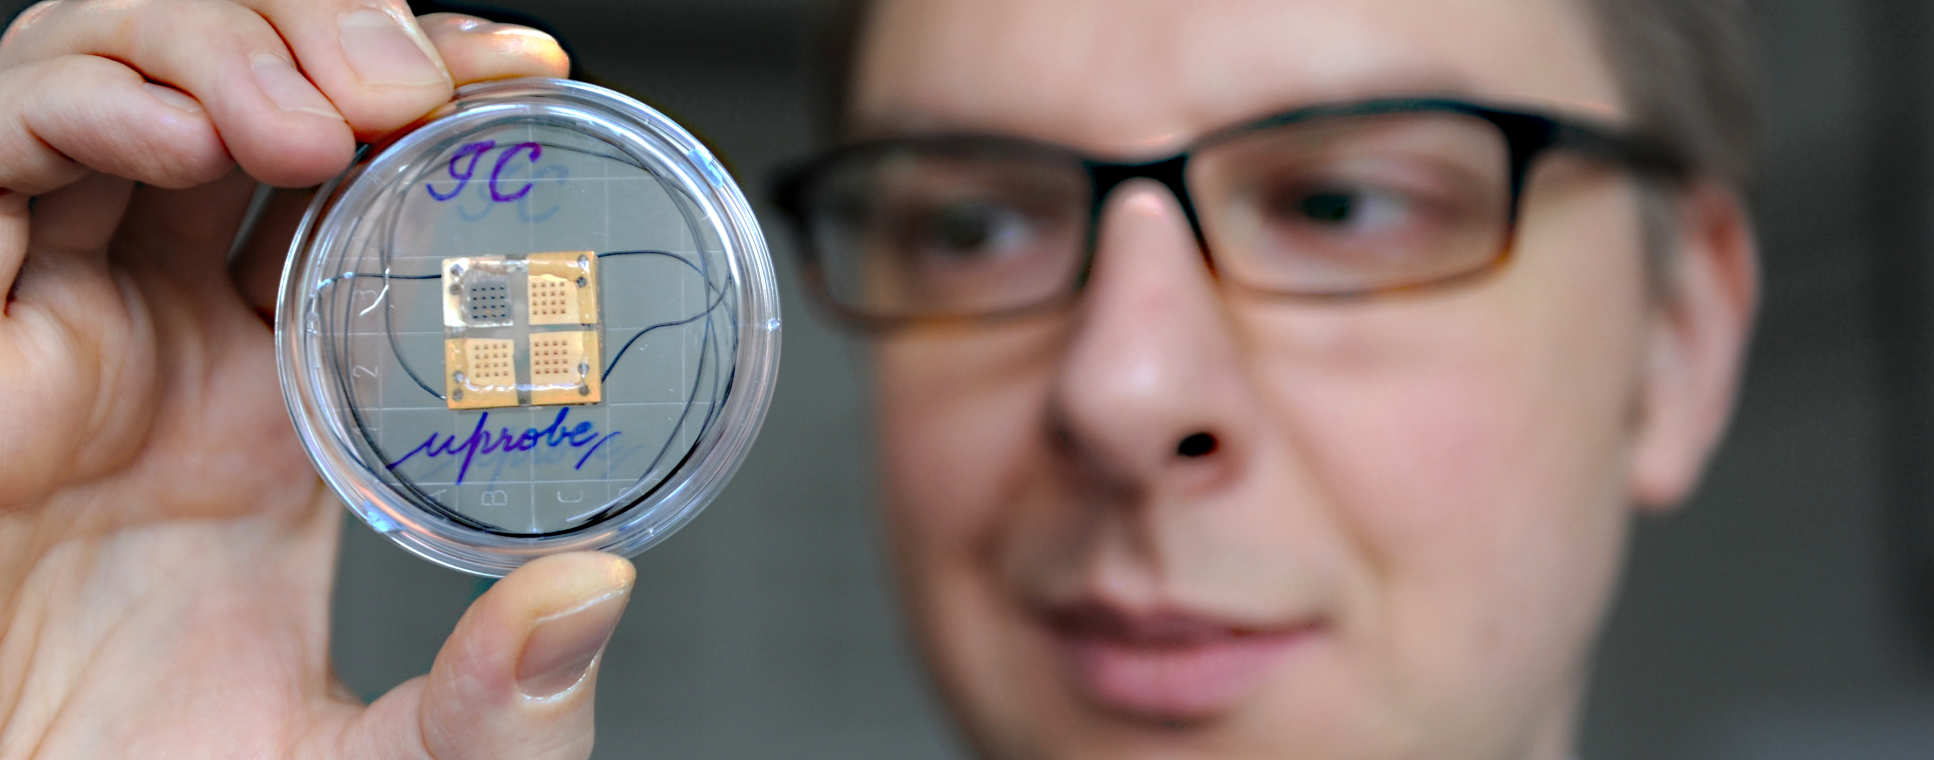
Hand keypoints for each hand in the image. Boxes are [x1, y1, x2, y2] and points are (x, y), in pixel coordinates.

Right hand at [0, 3, 634, 757]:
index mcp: (276, 397)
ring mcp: (54, 326)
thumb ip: (504, 701)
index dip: (422, 97)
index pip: (351, 182)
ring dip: (219, 46)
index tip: (520, 73)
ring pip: (110, 81)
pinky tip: (188, 144)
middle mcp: (161, 336)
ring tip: (326, 119)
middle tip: (417, 79)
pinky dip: (79, 104)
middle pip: (234, 92)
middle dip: (322, 30)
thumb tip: (595, 593)